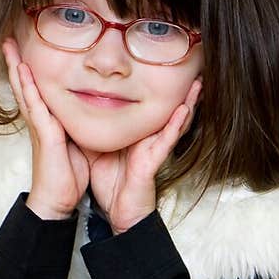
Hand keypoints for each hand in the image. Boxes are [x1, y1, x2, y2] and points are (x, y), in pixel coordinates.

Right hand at [2, 37, 87, 219]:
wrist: (57, 202)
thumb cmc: (67, 178)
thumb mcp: (77, 146)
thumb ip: (78, 129)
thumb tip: (88, 115)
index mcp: (48, 124)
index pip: (36, 92)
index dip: (29, 72)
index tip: (25, 51)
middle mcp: (40, 122)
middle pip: (25, 86)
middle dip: (17, 63)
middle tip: (8, 40)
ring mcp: (40, 127)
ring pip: (25, 91)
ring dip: (17, 68)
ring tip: (9, 47)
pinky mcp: (44, 135)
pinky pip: (35, 107)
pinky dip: (28, 88)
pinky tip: (24, 72)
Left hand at [87, 76, 202, 233]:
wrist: (116, 213)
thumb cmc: (109, 184)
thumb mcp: (97, 148)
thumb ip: (95, 128)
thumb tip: (80, 108)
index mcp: (135, 134)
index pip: (145, 106)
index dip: (153, 87)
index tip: (158, 65)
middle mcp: (148, 139)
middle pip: (165, 109)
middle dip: (180, 90)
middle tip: (191, 68)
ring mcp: (153, 150)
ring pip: (174, 121)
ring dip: (188, 102)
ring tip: (198, 83)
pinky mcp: (153, 162)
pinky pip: (167, 141)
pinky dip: (176, 125)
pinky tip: (184, 109)